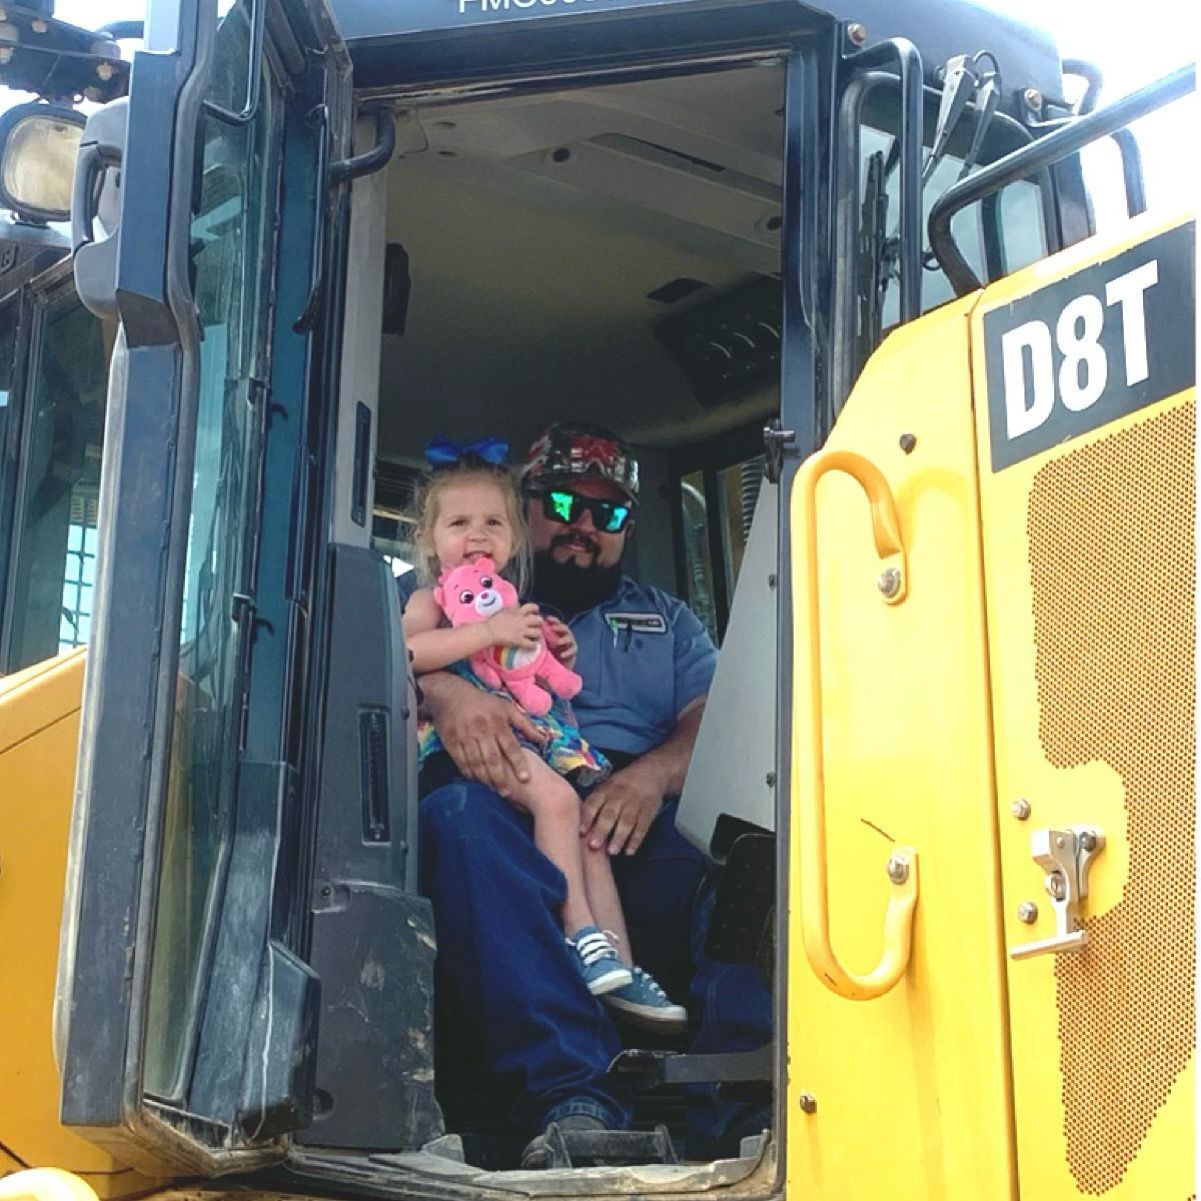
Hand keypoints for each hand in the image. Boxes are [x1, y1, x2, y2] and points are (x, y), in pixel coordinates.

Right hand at [423, 674, 543, 796]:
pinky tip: (476, 781)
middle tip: (507, 793)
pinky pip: (461, 762)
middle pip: (493, 759)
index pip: (510, 746)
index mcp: (498, 722)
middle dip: (500, 778)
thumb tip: (542, 739)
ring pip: (477, 763)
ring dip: (485, 779)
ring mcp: (466, 737)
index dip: (518, 763)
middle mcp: (482, 731)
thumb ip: (524, 724)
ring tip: (493, 790)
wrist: (450, 694)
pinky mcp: (452, 742)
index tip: (525, 778)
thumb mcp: (506, 707)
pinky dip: (468, 773)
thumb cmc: (483, 702)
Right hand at [487, 603, 542, 649]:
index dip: (536, 610)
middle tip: (536, 626)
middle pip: (539, 620)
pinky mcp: (519, 641)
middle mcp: (522, 621)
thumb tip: (519, 606)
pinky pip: (532, 644)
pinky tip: (532, 645)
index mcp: (518, 612)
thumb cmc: (494, 621)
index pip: (533, 606)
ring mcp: (521, 631)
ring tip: (535, 636)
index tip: (534, 613)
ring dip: (538, 635)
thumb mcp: (505, 610)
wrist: (488, 631)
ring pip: (538, 632)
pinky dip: (533, 646)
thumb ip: (514, 608)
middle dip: (539, 623)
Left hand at [543, 617, 577, 667]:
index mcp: (557, 633)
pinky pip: (572, 651)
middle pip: (565, 629)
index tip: (547, 618)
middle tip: (553, 628)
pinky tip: (562, 655)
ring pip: (569, 639)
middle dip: (559, 627)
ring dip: (563, 640)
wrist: (555, 667)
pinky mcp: (572, 653)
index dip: (554, 620)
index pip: (557, 624)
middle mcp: (564, 636)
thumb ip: (541, 637)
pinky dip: (567, 652)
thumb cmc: (548, 654)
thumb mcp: (543, 645)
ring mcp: (569, 644)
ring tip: (558, 642)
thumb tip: (532, 629)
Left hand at [580, 759, 668, 855]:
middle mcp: (619, 796)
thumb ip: (594, 802)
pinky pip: (642, 826)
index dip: (587, 817)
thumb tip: (576, 823)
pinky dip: (636, 840)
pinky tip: (629, 851)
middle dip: (602, 830)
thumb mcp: (606, 786)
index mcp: (605, 790)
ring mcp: (635, 803)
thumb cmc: (621, 785)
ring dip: (619, 837)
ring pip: (626, 822)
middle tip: (594, 846)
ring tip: (612, 852)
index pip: (594, 803)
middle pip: (610, 814)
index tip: (581, 832)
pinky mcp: (649, 811)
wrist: (652, 772)